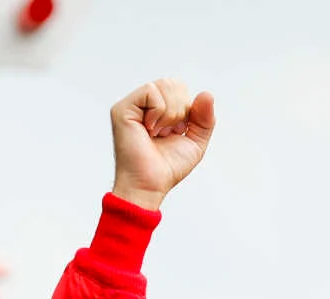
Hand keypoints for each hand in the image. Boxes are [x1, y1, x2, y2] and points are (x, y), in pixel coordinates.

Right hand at [110, 78, 215, 211]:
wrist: (150, 185)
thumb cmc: (167, 168)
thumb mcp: (195, 141)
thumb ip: (205, 118)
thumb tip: (207, 94)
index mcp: (157, 110)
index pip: (179, 89)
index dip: (187, 108)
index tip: (176, 132)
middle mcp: (142, 105)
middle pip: (173, 83)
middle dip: (181, 109)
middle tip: (168, 132)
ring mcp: (131, 106)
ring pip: (164, 85)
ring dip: (171, 113)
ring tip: (158, 133)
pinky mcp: (122, 109)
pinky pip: (151, 91)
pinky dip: (159, 112)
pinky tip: (150, 129)